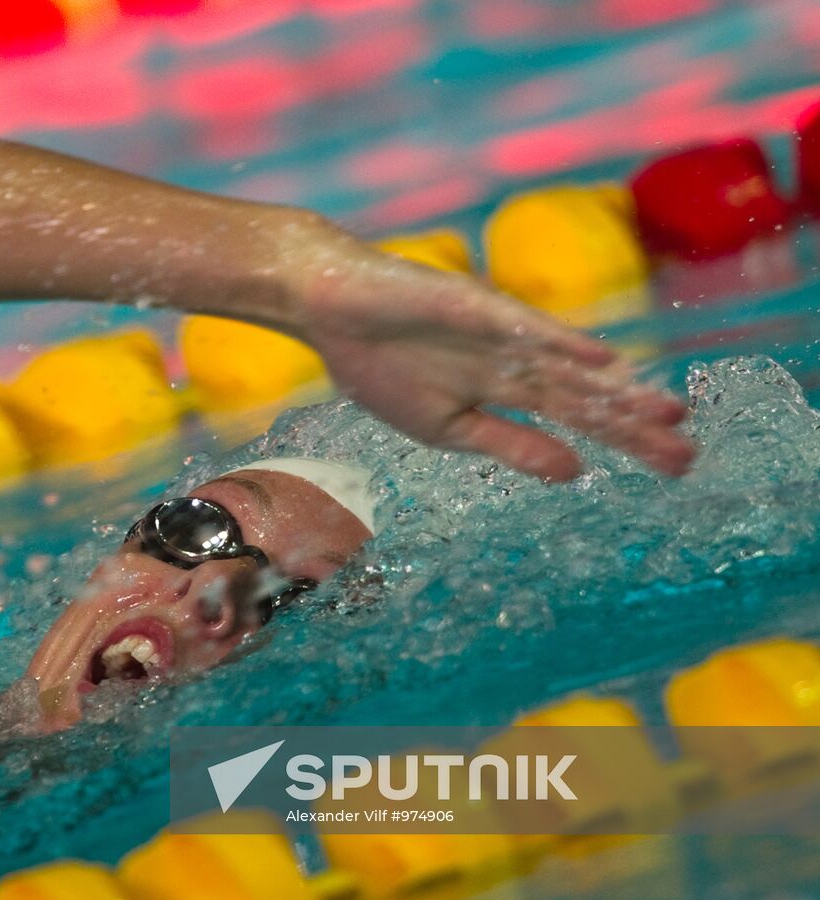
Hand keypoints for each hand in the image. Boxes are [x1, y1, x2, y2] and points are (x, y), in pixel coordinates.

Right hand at [289, 238, 693, 481]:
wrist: (329, 308)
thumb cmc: (379, 365)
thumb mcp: (445, 427)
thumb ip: (509, 445)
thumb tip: (574, 473)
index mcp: (504, 390)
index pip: (577, 417)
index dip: (624, 437)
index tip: (672, 464)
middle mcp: (515, 361)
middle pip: (586, 397)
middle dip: (634, 425)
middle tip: (687, 457)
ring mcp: (499, 333)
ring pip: (568, 367)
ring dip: (617, 390)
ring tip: (668, 414)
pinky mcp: (474, 308)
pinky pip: (524, 331)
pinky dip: (564, 346)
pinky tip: (605, 363)